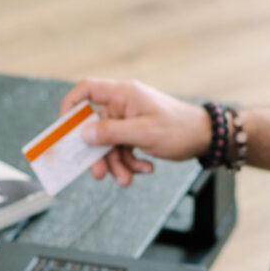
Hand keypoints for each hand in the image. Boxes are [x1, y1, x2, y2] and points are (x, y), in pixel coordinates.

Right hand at [60, 78, 211, 186]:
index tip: (65, 128)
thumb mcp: (143, 133)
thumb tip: (83, 134)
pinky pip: (124, 148)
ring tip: (128, 180)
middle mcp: (124, 104)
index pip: (87, 90)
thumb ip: (111, 133)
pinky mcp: (137, 132)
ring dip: (117, 164)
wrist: (204, 137)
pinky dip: (131, 162)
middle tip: (99, 174)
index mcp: (123, 94)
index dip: (71, 106)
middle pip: (96, 127)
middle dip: (99, 153)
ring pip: (110, 143)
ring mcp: (130, 119)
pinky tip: (145, 169)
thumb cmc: (178, 129)